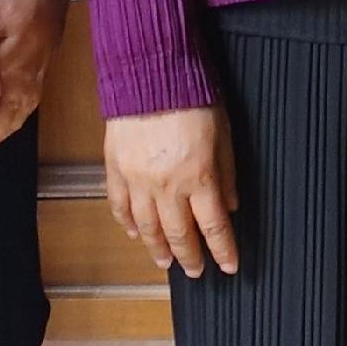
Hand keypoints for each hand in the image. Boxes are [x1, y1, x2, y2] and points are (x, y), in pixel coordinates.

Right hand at [105, 105, 240, 277]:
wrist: (150, 73)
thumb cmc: (193, 97)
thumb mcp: (224, 134)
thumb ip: (227, 174)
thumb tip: (231, 206)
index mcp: (199, 177)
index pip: (214, 227)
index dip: (223, 250)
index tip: (228, 267)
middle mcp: (166, 186)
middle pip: (179, 234)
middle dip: (190, 257)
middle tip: (195, 272)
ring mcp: (137, 180)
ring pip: (147, 227)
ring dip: (157, 248)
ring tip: (165, 261)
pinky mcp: (115, 169)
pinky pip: (119, 206)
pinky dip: (127, 224)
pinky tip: (134, 234)